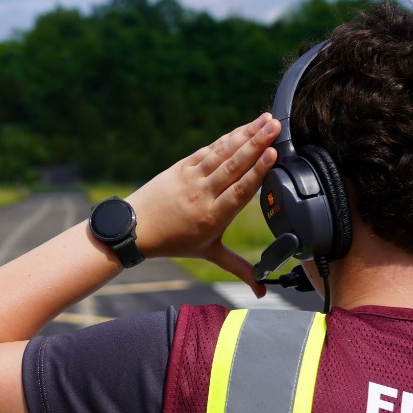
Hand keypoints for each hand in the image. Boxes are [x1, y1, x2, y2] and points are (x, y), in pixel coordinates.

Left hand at [127, 113, 279, 294]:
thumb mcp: (209, 254)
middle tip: (276, 127)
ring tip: (267, 120)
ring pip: (222, 153)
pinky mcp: (182, 166)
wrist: (136, 228)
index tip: (273, 154)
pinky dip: (227, 138)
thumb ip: (239, 268)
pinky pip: (209, 149)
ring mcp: (191, 177)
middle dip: (256, 144)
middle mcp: (203, 194)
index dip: (257, 171)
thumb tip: (262, 292)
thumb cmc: (174, 242)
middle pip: (234, 165)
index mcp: (213, 216)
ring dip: (246, 134)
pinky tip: (244, 128)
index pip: (240, 190)